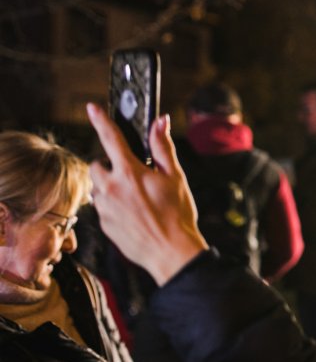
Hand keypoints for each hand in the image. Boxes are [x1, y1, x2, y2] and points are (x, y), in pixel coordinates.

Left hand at [87, 103, 207, 284]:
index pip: (111, 138)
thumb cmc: (178, 215)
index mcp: (130, 173)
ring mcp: (105, 208)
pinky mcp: (104, 225)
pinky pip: (102, 208)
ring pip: (98, 188)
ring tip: (135, 199)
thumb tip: (160, 121)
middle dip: (109, 166)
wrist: (171, 252)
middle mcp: (111, 188)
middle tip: (131, 175)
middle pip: (96, 165)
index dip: (100, 120)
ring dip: (110, 187)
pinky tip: (134, 214)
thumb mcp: (176, 177)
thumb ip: (163, 148)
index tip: (92, 108)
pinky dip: (113, 207)